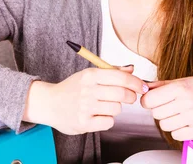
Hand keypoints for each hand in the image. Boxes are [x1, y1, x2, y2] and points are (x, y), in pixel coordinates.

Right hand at [23, 65, 147, 134]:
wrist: (49, 103)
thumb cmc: (73, 88)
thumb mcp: (89, 74)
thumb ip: (112, 71)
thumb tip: (132, 69)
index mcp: (90, 75)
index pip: (121, 77)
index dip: (136, 83)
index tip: (143, 87)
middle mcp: (87, 90)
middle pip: (122, 94)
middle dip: (131, 96)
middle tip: (129, 97)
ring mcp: (85, 108)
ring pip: (117, 109)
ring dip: (116, 108)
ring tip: (107, 105)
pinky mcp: (83, 123)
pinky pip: (109, 122)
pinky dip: (108, 119)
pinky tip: (99, 115)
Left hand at [140, 77, 192, 140]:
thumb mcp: (182, 81)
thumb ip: (162, 85)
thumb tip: (144, 88)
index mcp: (180, 88)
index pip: (150, 99)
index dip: (147, 101)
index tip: (150, 102)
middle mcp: (186, 102)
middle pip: (156, 114)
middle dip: (159, 111)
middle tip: (169, 107)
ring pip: (164, 125)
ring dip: (168, 121)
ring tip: (178, 115)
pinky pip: (175, 135)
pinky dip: (177, 130)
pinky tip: (184, 123)